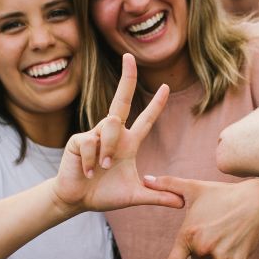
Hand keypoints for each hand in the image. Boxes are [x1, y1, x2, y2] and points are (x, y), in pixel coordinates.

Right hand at [52, 54, 183, 213]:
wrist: (76, 201)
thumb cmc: (103, 195)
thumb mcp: (135, 196)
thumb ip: (158, 196)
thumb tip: (183, 202)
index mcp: (127, 143)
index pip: (145, 120)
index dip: (156, 105)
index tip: (166, 88)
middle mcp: (111, 133)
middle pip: (121, 100)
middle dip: (127, 78)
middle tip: (129, 56)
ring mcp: (93, 134)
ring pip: (109, 126)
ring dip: (108, 150)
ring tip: (103, 168)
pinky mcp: (78, 140)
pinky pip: (91, 143)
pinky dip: (92, 161)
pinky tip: (88, 171)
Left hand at [143, 176, 258, 258]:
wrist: (257, 202)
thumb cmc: (221, 194)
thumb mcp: (194, 188)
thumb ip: (166, 185)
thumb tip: (145, 179)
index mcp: (189, 235)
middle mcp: (204, 249)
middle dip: (200, 252)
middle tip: (212, 230)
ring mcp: (221, 258)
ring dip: (216, 251)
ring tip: (226, 230)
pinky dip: (230, 253)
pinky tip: (236, 236)